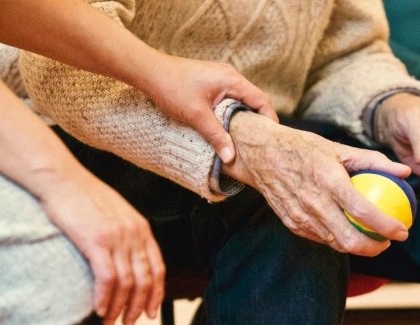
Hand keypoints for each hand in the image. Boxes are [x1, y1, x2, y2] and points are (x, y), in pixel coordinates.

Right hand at [35, 169, 164, 324]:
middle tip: (128, 322)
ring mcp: (117, 237)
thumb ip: (125, 234)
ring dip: (119, 307)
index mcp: (141, 228)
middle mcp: (134, 233)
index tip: (150, 310)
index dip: (156, 293)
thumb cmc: (82, 196)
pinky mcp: (96, 240)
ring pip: (127, 283)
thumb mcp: (115, 214)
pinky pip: (107, 277)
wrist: (61, 178)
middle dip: (138, 306)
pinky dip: (104, 297)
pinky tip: (99, 309)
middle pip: (145, 279)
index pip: (158, 268)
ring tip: (109, 321)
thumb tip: (125, 259)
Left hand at [142, 54, 278, 163]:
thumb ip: (216, 136)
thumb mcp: (196, 115)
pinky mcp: (210, 82)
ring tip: (244, 139)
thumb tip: (231, 157)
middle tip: (259, 143)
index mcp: (232, 80)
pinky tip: (225, 127)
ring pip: (240, 100)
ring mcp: (220, 78)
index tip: (271, 139)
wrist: (148, 71)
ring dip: (242, 118)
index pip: (261, 100)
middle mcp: (229, 76)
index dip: (269, 120)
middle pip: (253, 100)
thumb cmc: (171, 87)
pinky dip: (231, 113)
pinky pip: (228, 99)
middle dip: (257, 121)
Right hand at [222, 112, 410, 256]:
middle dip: (375, 248)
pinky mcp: (292, 224)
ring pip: (335, 244)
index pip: (363, 211)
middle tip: (388, 242)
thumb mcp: (338, 148)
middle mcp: (314, 203)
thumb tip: (405, 171)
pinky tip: (348, 231)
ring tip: (372, 238)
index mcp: (328, 181)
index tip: (403, 231)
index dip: (387, 226)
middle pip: (350, 240)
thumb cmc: (303, 148)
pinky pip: (321, 238)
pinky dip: (337, 238)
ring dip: (357, 246)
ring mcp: (301, 217)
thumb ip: (374, 161)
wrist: (261, 155)